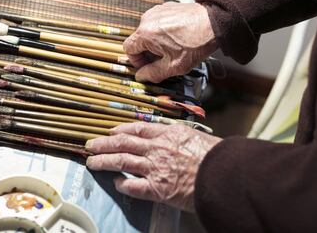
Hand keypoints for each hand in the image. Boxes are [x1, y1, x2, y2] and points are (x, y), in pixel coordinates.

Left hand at [85, 122, 221, 211]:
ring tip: (91, 161)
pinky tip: (115, 182)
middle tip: (90, 144)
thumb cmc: (217, 156)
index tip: (111, 131)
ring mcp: (155, 168)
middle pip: (123, 142)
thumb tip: (172, 137)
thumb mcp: (197, 137)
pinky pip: (132, 186)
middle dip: (104, 143)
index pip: (138, 127)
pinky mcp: (157, 188)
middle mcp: (157, 148)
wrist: (226, 175)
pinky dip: (121, 184)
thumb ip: (180, 136)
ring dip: (104, 161)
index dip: (121, 129)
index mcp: (168, 133)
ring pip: (122, 161)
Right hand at [124, 2, 216, 82]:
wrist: (213, 22)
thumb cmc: (196, 43)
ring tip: (173, 48)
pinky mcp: (166, 7)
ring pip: (148, 31)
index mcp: (145, 33)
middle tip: (164, 60)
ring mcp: (156, 11)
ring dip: (156, 42)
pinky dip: (163, 32)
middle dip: (148, 52)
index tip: (148, 66)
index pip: (128, 49)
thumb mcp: (173, 66)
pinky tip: (177, 38)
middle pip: (139, 40)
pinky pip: (157, 23)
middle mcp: (147, 19)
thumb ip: (153, 73)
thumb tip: (141, 77)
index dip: (136, 61)